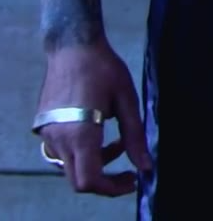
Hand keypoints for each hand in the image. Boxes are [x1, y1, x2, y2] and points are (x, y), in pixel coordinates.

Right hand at [36, 41, 151, 195]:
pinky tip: (100, 132)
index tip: (132, 180)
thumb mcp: (127, 101)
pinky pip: (62, 152)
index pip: (89, 181)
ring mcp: (47, 133)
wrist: (73, 46)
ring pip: (70, 167)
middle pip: (78, 179)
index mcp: (79, 134)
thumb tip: (146, 166)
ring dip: (96, 162)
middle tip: (129, 171)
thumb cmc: (104, 69)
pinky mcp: (43, 126)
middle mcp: (58, 138)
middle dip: (106, 180)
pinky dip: (82, 152)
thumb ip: (135, 136)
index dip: (112, 188)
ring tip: (120, 141)